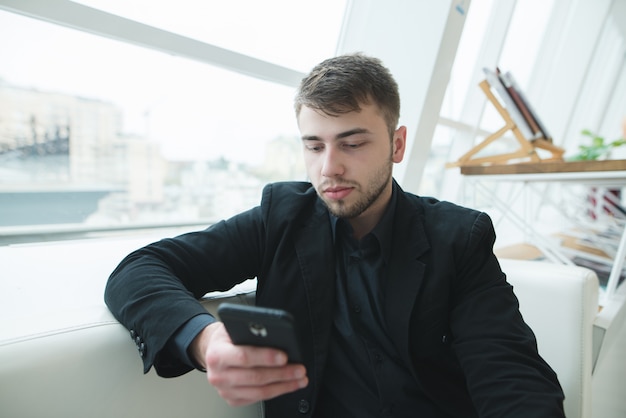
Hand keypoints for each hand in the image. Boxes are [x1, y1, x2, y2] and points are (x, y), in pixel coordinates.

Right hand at [190, 322, 307, 405]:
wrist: (212, 351)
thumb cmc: (226, 338)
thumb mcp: (233, 327)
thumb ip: (249, 332)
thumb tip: (275, 335)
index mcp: (217, 354)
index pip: (244, 357)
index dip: (266, 357)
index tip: (284, 356)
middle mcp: (218, 375)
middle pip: (255, 377)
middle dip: (282, 373)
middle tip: (299, 368)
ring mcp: (225, 390)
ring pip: (260, 392)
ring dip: (283, 386)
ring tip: (299, 378)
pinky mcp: (232, 399)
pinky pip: (258, 399)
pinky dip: (276, 392)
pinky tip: (287, 385)